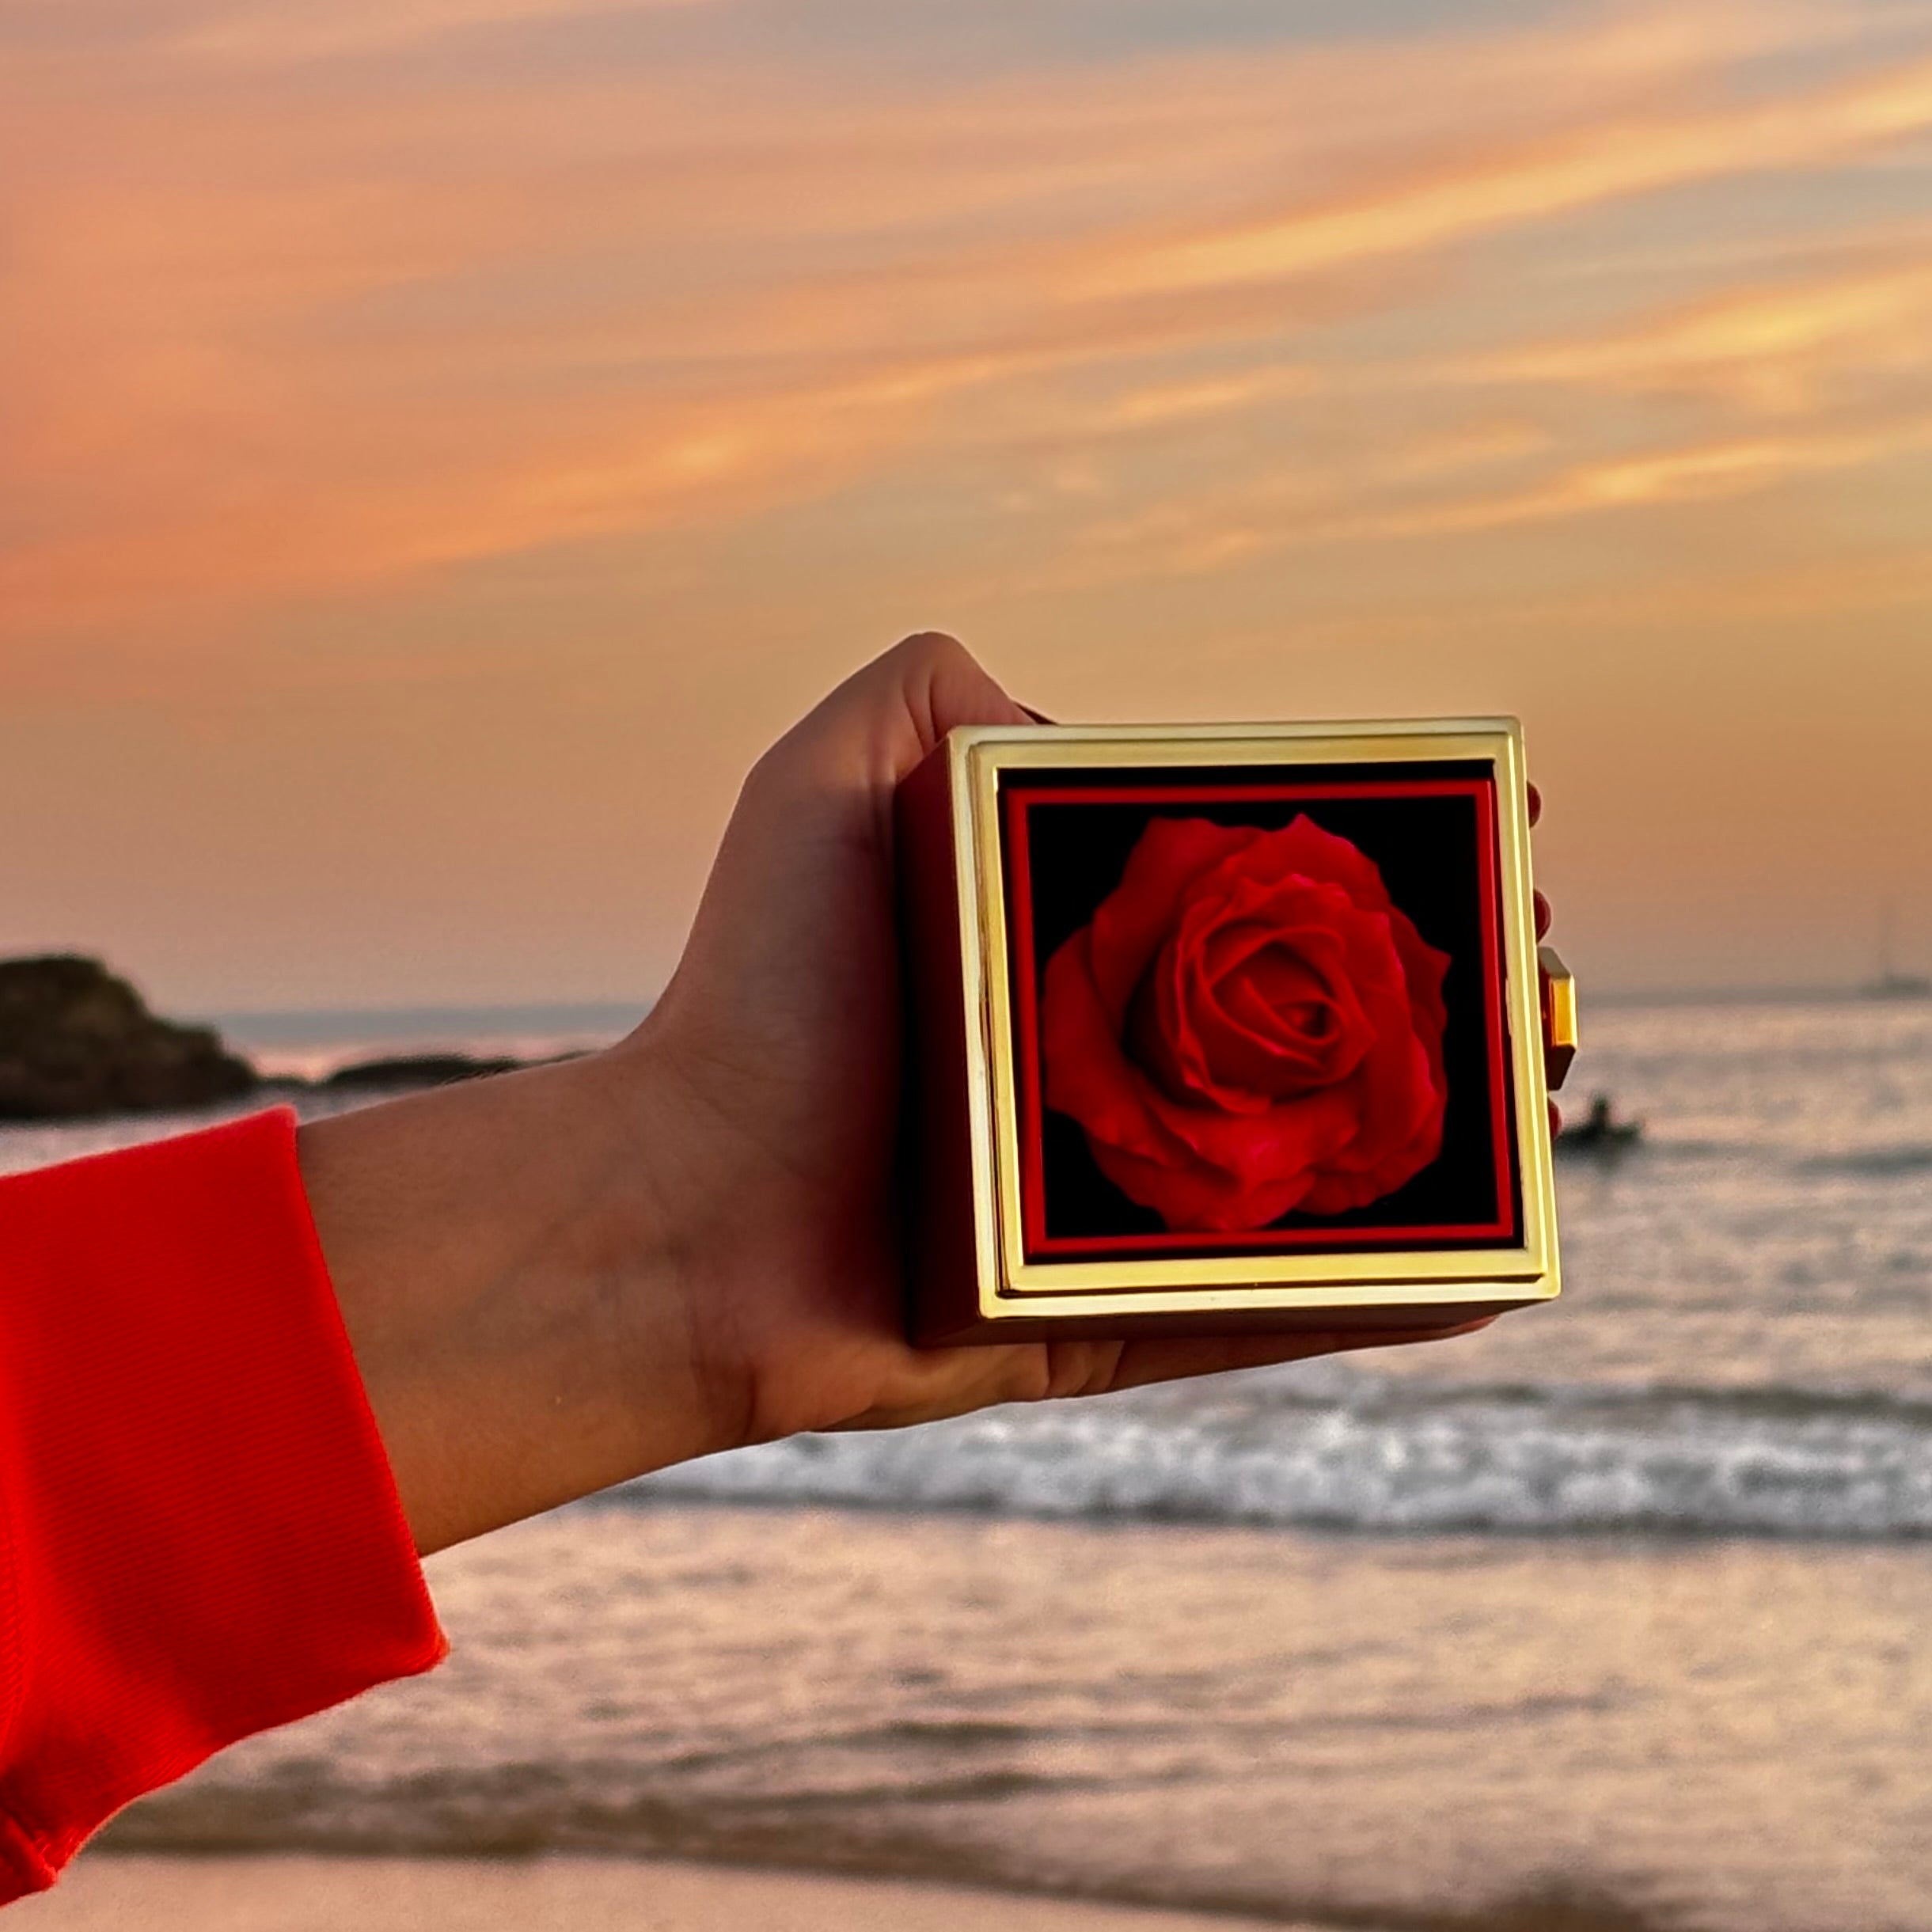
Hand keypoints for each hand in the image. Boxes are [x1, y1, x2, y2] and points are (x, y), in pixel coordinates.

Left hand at [305, 635, 1499, 1554]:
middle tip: (1541, 969)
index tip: (1488, 828)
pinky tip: (1496, 1273)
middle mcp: (1108, 1086)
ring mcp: (1112, 1218)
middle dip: (1444, 1001)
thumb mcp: (826, 785)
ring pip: (1317, 1185)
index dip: (1378, 870)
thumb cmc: (760, 987)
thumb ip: (930, 694)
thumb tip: (1069, 721)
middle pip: (1313, 1041)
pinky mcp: (1104, 1336)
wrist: (686, 1207)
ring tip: (1550, 1091)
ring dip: (1443, 1145)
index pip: (1261, 906)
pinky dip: (1382, 1308)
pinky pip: (1268, 1325)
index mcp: (1069, 964)